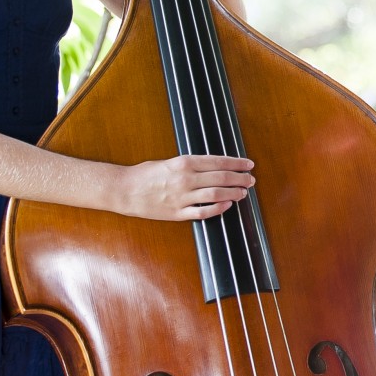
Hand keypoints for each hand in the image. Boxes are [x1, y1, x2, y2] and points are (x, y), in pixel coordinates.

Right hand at [111, 154, 254, 220]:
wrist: (124, 190)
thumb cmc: (145, 174)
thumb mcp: (170, 162)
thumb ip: (191, 164)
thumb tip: (214, 166)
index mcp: (184, 163)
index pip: (218, 162)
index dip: (237, 163)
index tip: (248, 165)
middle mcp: (185, 179)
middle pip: (221, 178)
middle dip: (240, 179)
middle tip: (251, 180)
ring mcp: (182, 198)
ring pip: (216, 195)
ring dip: (233, 194)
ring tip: (243, 193)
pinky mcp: (177, 213)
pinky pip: (203, 212)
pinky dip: (218, 209)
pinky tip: (227, 205)